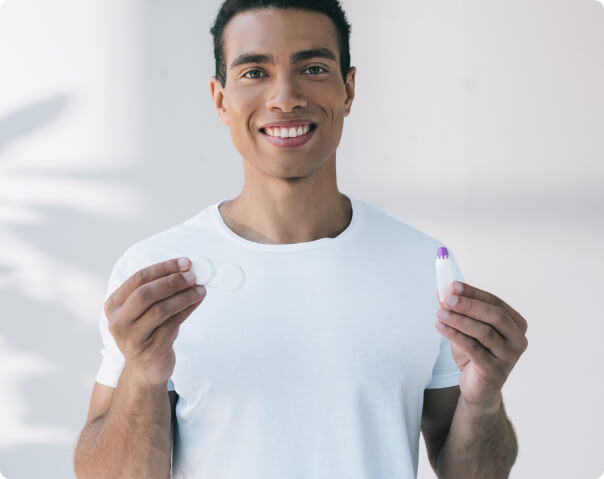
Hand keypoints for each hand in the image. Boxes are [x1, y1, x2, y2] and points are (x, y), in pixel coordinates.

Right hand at [104, 257, 206, 387]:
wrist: (145, 369)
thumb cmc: (148, 332)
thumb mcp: (144, 310)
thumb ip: (158, 290)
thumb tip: (186, 270)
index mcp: (113, 305)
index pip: (138, 279)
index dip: (163, 268)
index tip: (185, 262)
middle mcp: (118, 322)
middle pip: (145, 294)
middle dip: (172, 281)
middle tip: (192, 276)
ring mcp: (132, 338)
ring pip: (160, 310)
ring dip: (184, 296)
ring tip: (200, 289)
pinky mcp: (150, 350)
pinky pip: (172, 325)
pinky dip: (187, 310)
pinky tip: (197, 302)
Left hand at [435, 282, 527, 412]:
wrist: (478, 388)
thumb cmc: (475, 353)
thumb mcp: (466, 328)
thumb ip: (458, 310)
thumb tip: (442, 291)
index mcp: (516, 324)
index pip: (495, 303)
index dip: (474, 293)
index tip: (453, 286)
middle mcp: (518, 340)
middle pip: (495, 316)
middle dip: (470, 305)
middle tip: (448, 299)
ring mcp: (509, 357)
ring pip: (484, 332)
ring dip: (459, 320)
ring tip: (440, 313)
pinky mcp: (495, 371)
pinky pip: (473, 349)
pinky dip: (455, 335)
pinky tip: (440, 327)